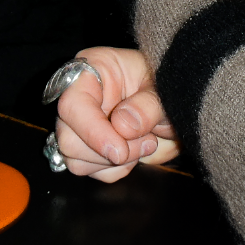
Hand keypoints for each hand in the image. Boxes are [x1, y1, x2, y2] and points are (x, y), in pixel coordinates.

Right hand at [52, 47, 179, 182]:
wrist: (175, 102)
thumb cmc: (164, 84)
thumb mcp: (163, 88)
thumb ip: (147, 105)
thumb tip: (122, 126)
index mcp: (90, 73)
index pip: (72, 105)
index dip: (92, 131)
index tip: (120, 151)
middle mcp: (79, 101)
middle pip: (68, 141)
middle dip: (110, 151)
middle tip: (148, 142)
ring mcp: (81, 127)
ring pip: (77, 162)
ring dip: (116, 162)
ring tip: (147, 143)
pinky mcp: (88, 149)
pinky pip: (93, 172)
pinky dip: (119, 169)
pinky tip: (136, 151)